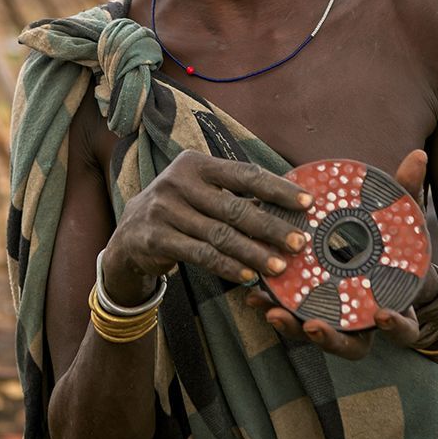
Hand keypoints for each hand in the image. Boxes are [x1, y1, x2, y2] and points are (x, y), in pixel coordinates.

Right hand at [102, 151, 313, 304]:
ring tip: (280, 266)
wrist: (130, 234)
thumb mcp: (201, 192)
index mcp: (196, 163)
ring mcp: (164, 210)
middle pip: (234, 206)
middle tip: (300, 242)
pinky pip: (201, 255)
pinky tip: (249, 275)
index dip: (278, 188)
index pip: (245, 173)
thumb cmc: (180, 209)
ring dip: (254, 253)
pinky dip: (228, 266)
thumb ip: (235, 194)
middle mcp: (178, 182)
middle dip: (271, 226)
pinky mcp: (156, 238)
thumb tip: (290, 203)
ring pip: (220, 235)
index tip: (308, 202)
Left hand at [246, 150, 432, 359]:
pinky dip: (270, 308)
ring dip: (292, 327)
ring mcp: (334, 321)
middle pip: (352, 346)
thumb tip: (418, 153)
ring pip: (315, 336)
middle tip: (313, 325)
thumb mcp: (399, 216)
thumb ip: (407, 190)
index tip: (383, 315)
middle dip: (331, 339)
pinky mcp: (305, 310)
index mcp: (394, 305)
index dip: (396, 326)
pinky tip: (251, 295)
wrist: (370, 258)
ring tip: (270, 310)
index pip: (403, 328)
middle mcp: (363, 322)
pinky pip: (290, 317)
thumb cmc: (390, 242)